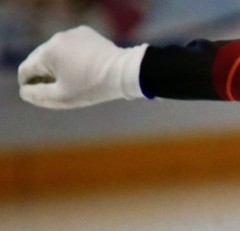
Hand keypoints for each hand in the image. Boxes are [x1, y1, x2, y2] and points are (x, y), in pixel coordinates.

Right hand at [18, 25, 147, 108]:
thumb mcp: (62, 97)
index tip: (39, 95)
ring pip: (57, 52)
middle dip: (44, 75)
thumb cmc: (93, 87)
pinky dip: (74, 57)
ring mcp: (72, 33)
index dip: (29, 85)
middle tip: (55, 90)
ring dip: (59, 65)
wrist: (124, 72)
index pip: (27, 69)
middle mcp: (56, 38)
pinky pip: (73, 46)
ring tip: (71, 81)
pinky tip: (84, 69)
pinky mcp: (86, 33)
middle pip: (41, 59)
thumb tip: (25, 91)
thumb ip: (38, 95)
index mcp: (47, 52)